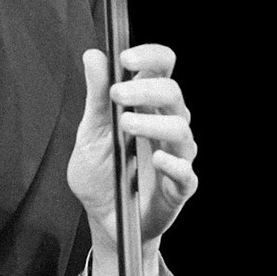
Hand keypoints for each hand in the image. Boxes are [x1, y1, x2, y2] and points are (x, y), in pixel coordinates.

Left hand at [66, 43, 198, 252]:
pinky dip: (173, 163)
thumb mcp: (90, 133)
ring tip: (125, 126)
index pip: (163, 67)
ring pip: (181, 128)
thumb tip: (94, 56)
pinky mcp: (179, 187)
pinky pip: (186, 172)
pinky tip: (155, 159)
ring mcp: (176, 155)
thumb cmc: (101, 175)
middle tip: (118, 94)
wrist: (102, 219)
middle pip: (173, 92)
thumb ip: (96, 97)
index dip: (151, 56)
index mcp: (147, 105)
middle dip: (145, 88)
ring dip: (153, 122)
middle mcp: (166, 125)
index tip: (126, 58)